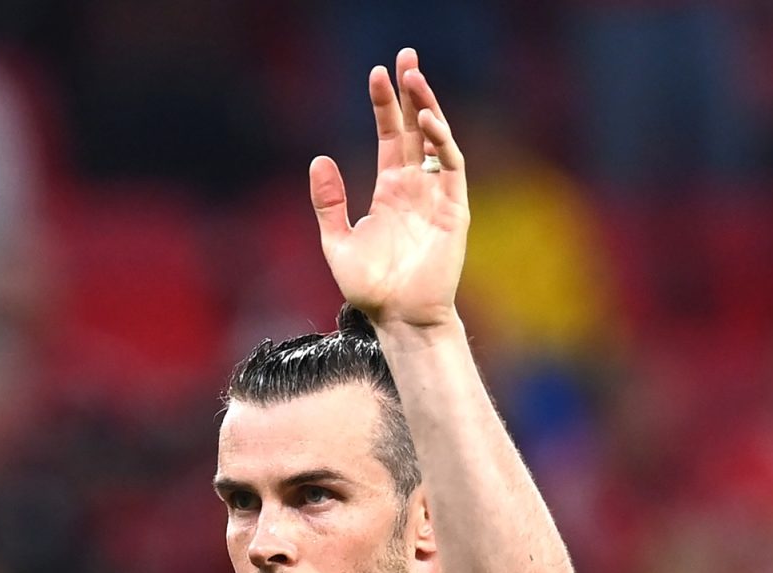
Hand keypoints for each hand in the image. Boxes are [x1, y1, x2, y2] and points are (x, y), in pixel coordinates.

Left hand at [311, 49, 468, 330]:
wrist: (396, 318)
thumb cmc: (370, 287)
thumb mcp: (337, 241)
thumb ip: (328, 202)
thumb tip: (319, 159)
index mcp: (388, 190)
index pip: (388, 136)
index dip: (383, 105)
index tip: (376, 72)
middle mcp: (414, 187)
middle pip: (413, 128)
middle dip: (410, 91)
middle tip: (405, 55)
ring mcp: (436, 196)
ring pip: (434, 140)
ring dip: (426, 106)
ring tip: (414, 75)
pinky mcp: (453, 210)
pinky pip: (449, 167)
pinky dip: (440, 142)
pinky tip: (425, 120)